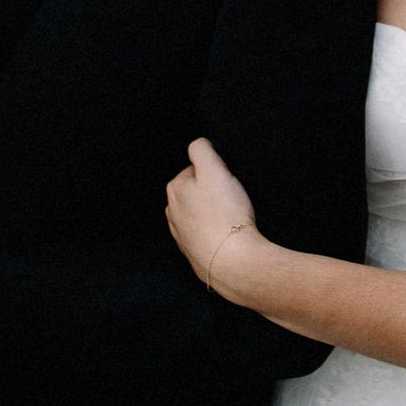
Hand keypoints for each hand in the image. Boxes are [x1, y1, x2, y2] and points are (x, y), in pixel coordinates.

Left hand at [165, 138, 260, 293]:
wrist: (233, 261)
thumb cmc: (225, 213)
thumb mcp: (215, 169)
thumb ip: (202, 150)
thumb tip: (198, 144)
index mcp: (175, 189)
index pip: (196, 168)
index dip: (215, 171)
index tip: (226, 181)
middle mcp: (172, 212)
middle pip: (196, 190)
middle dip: (213, 191)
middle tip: (231, 198)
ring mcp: (181, 234)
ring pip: (200, 212)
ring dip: (214, 212)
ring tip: (232, 217)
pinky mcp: (193, 252)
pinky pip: (205, 234)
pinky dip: (216, 231)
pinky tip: (228, 234)